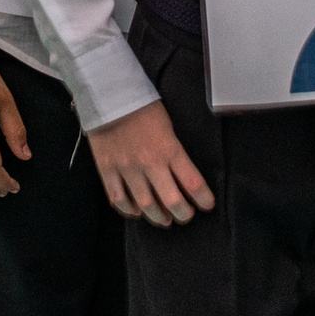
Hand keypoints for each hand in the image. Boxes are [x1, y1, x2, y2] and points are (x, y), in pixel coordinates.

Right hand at [84, 100, 215, 226]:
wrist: (110, 96)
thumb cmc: (143, 107)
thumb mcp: (168, 126)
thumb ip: (174, 151)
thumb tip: (180, 174)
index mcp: (170, 149)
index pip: (193, 183)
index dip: (204, 199)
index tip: (206, 204)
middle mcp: (150, 163)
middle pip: (172, 201)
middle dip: (183, 214)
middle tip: (185, 215)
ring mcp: (127, 169)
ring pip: (146, 205)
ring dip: (158, 217)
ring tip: (163, 219)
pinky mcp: (108, 170)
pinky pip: (118, 199)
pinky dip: (129, 210)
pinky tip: (136, 211)